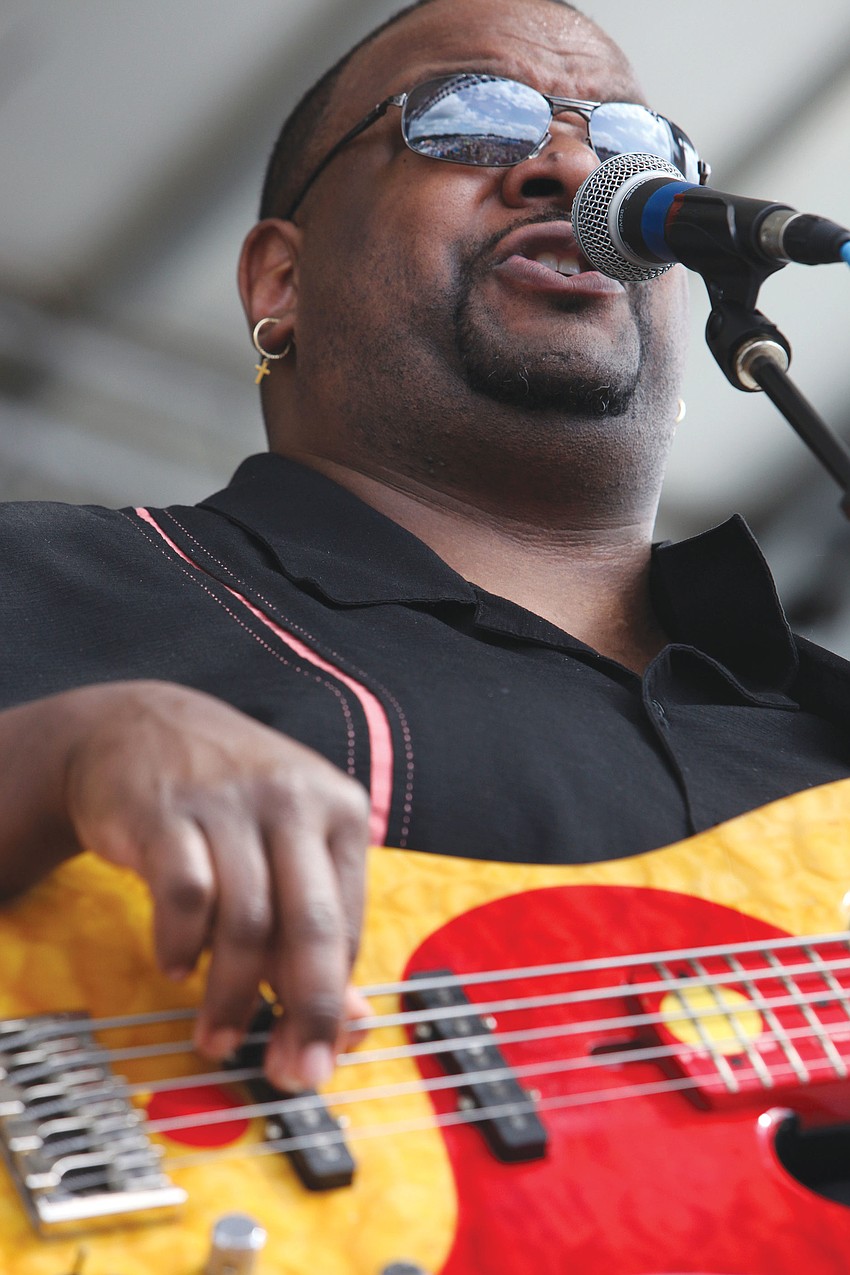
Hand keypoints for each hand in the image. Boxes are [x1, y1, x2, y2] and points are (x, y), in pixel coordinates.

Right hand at [0, 681, 370, 1088]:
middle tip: (293, 1072)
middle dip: (306, 1011)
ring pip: (247, 921)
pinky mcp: (171, 811)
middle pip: (312, 925)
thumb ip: (318, 928)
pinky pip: (186, 895)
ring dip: (232, 995)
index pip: (348, 925)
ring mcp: (233, 803)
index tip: (321, 1056)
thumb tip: (351, 1021)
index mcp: (340, 810)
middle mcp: (295, 801)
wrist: (137, 727)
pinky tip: (175, 966)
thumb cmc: (225, 801)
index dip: (335, 1002)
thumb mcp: (285, 846)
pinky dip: (181, 944)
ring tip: (217, 1035)